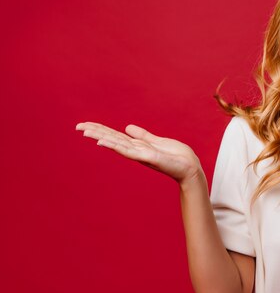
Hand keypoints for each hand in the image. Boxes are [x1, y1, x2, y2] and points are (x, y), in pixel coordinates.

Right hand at [75, 121, 203, 183]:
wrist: (190, 167)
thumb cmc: (176, 156)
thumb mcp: (157, 142)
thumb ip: (143, 135)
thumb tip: (127, 128)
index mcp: (137, 146)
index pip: (115, 136)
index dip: (101, 130)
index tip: (85, 124)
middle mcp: (136, 151)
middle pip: (112, 139)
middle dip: (96, 132)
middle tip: (78, 126)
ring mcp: (140, 154)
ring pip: (116, 144)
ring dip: (101, 137)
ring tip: (86, 132)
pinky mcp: (148, 157)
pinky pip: (128, 150)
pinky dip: (115, 145)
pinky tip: (103, 142)